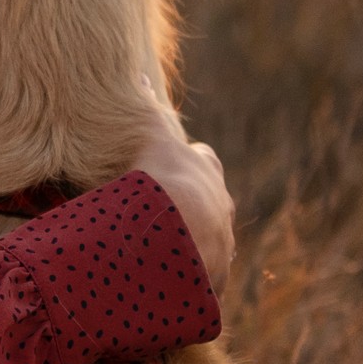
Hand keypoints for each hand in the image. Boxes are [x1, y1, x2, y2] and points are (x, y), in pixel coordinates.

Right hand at [129, 77, 234, 291]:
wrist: (174, 232)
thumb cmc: (162, 180)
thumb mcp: (152, 137)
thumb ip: (147, 108)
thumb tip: (141, 77)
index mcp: (206, 174)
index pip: (204, 161)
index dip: (189, 163)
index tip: (172, 167)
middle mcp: (221, 210)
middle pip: (212, 205)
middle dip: (193, 209)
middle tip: (166, 214)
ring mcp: (221, 248)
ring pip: (210, 247)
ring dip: (190, 250)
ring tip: (160, 257)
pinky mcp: (214, 281)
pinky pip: (200, 282)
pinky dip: (185, 283)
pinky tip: (163, 286)